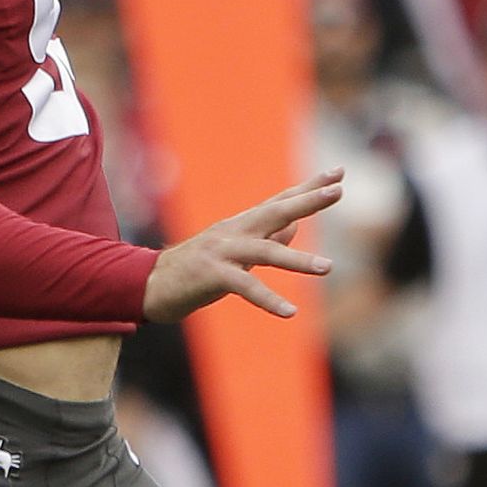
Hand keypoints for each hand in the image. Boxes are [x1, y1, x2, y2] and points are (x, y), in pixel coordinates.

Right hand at [142, 173, 341, 323]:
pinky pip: (245, 287)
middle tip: (337, 191)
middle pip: (275, 211)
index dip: (308, 187)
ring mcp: (221, 251)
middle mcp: (233, 231)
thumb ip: (265, 238)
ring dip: (297, 259)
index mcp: (241, 225)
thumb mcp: (234, 252)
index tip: (338, 174)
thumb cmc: (195, 270)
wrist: (148, 285)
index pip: (280, 201)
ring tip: (327, 267)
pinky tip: (290, 313)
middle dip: (307, 201)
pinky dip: (268, 300)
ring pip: (265, 251)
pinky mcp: (211, 275)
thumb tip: (295, 226)